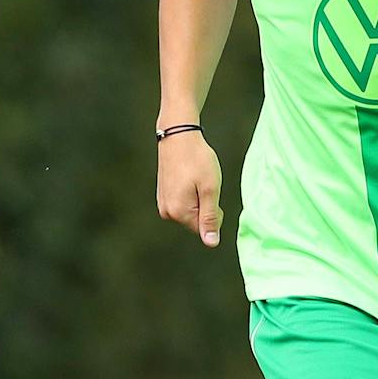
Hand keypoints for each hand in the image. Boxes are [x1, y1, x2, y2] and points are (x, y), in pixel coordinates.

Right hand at [157, 132, 224, 247]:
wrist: (177, 135)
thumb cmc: (196, 159)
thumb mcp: (210, 189)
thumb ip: (210, 218)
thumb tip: (211, 242)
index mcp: (179, 212)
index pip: (204, 229)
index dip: (214, 212)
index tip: (211, 191)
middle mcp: (167, 212)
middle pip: (196, 221)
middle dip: (205, 205)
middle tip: (204, 183)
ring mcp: (163, 203)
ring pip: (190, 211)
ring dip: (198, 198)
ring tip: (195, 178)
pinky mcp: (163, 194)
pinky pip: (182, 202)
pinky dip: (190, 192)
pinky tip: (189, 177)